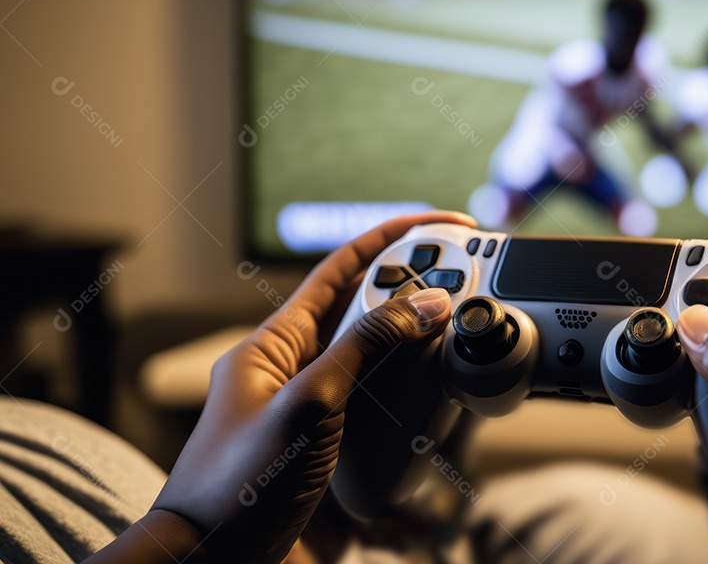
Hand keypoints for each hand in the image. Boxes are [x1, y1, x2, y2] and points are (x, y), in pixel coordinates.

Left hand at [89, 211, 474, 563]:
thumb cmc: (235, 487)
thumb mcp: (307, 403)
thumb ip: (366, 348)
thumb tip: (425, 302)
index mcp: (277, 345)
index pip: (339, 271)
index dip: (389, 239)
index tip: (438, 224)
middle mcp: (302, 374)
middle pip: (371, 316)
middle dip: (418, 295)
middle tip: (467, 283)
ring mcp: (325, 418)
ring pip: (388, 371)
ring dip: (425, 358)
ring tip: (465, 345)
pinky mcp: (342, 460)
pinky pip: (391, 428)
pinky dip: (421, 424)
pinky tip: (444, 428)